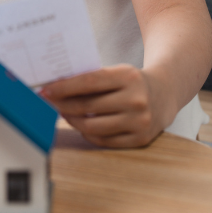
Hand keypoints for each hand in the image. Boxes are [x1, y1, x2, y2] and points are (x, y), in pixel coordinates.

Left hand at [40, 64, 168, 148]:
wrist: (165, 93)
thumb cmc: (133, 81)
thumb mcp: (117, 72)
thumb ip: (93, 79)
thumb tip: (58, 88)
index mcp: (128, 77)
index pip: (88, 82)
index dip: (64, 87)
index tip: (46, 89)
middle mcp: (136, 100)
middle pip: (88, 106)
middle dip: (64, 104)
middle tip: (49, 102)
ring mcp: (139, 122)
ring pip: (94, 126)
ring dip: (73, 120)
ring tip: (63, 113)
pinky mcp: (140, 139)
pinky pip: (105, 140)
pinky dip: (88, 134)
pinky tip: (81, 125)